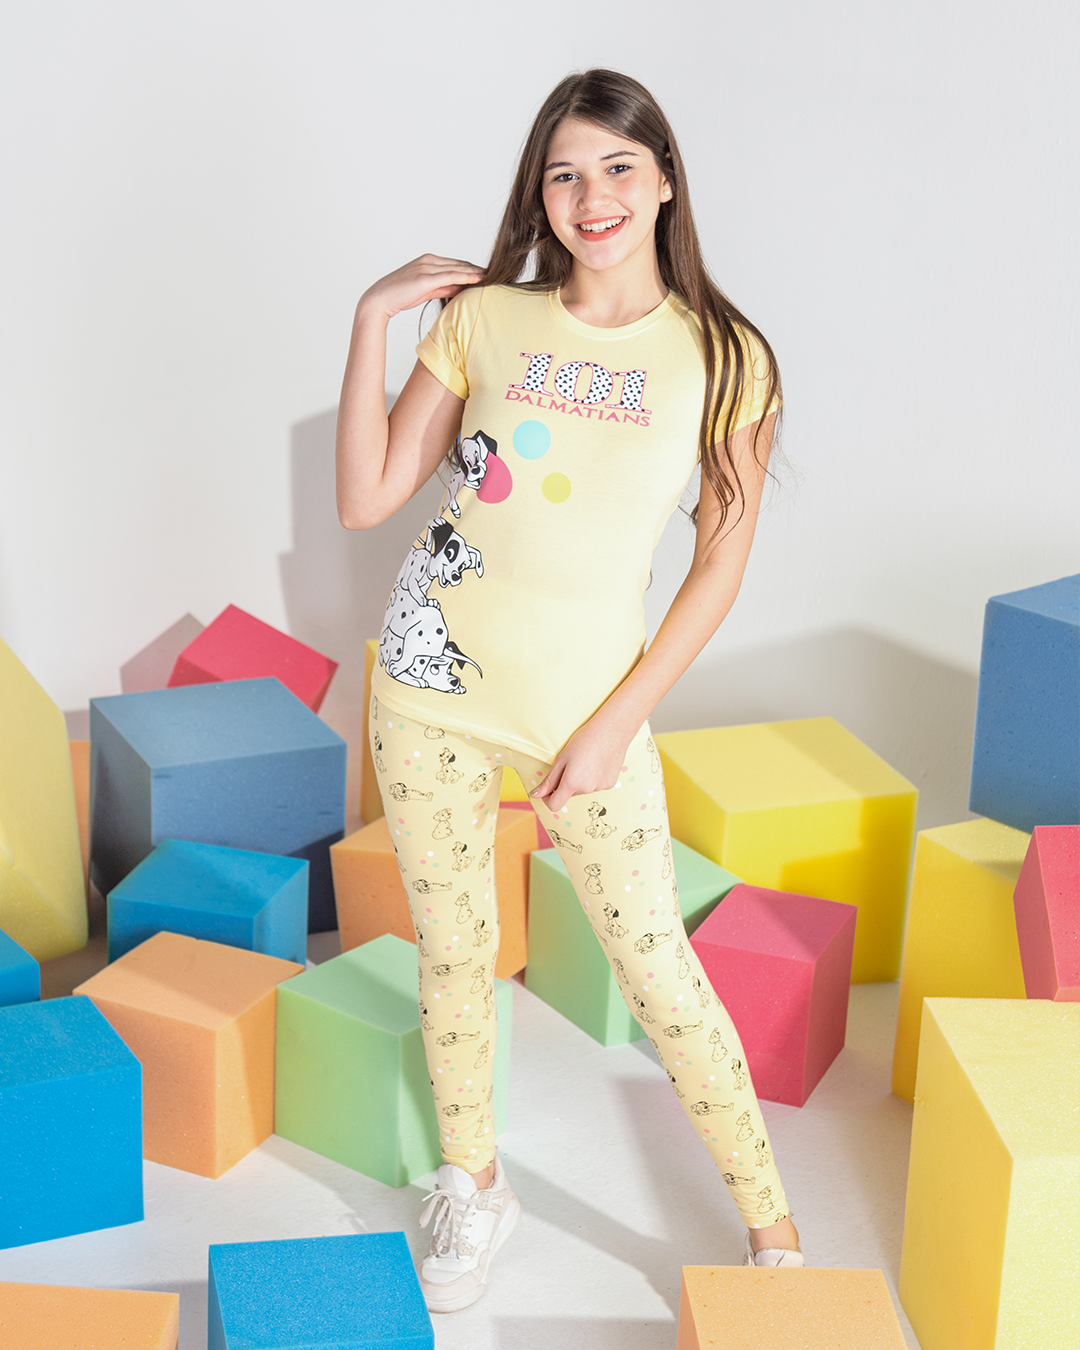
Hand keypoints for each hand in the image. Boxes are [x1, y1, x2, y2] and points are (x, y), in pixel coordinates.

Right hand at [360, 253, 484, 321]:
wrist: (379, 299)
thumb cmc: (400, 296)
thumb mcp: (426, 290)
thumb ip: (443, 287)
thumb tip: (459, 287)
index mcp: (428, 261)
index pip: (456, 264)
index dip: (473, 269)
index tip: (488, 275)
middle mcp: (429, 260)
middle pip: (460, 263)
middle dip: (479, 270)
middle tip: (498, 274)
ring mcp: (427, 266)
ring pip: (458, 267)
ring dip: (477, 272)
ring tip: (494, 277)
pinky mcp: (426, 277)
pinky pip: (452, 275)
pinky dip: (467, 276)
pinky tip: (480, 279)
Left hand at [530, 713, 633, 816]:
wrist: (612, 730)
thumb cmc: (585, 740)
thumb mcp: (562, 758)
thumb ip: (549, 780)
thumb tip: (535, 795)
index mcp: (572, 783)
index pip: (554, 805)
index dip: (547, 798)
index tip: (548, 788)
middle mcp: (586, 789)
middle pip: (569, 793)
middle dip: (566, 782)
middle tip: (571, 762)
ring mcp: (600, 788)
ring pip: (583, 789)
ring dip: (581, 780)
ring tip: (586, 760)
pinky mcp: (610, 784)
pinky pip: (596, 785)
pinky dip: (593, 778)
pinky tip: (597, 762)